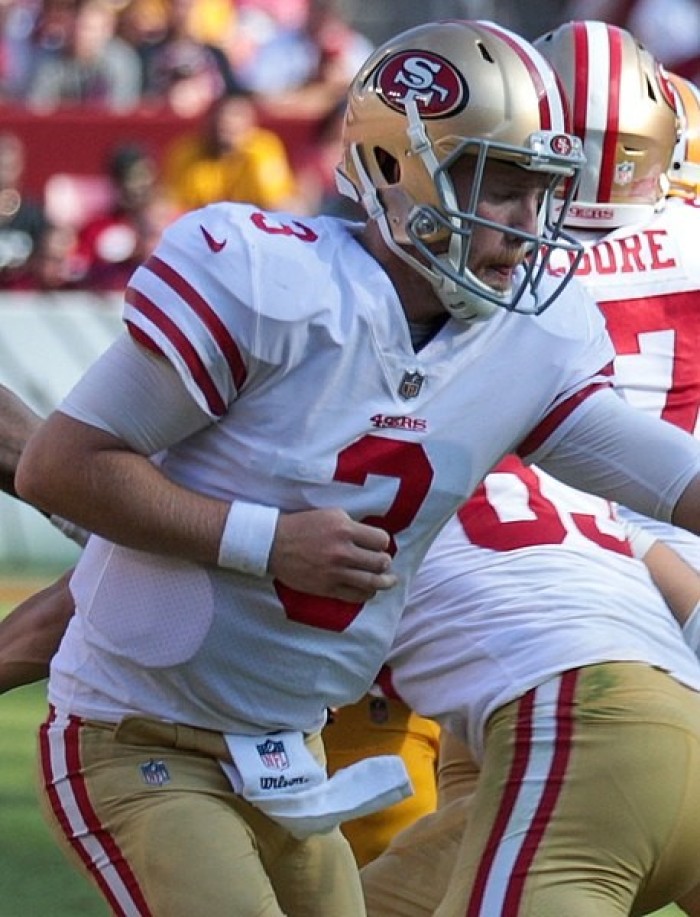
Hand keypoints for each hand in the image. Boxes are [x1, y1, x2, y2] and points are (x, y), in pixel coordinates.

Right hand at [268, 508, 396, 601]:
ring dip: (384, 582)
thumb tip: (371, 537)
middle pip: (381, 562)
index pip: (381, 540)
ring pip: (373, 582)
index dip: (382, 543)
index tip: (377, 545)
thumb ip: (352, 525)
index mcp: (344, 529)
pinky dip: (367, 594)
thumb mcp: (330, 514)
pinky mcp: (328, 588)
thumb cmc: (301, 526)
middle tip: (383, 563)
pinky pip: (356, 596)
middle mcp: (343, 551)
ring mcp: (336, 572)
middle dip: (384, 563)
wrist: (273, 545)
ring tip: (388, 581)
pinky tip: (368, 590)